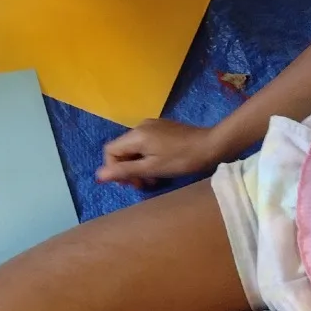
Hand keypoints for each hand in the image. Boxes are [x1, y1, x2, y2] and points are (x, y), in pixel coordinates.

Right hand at [97, 119, 220, 186]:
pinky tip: (160, 167)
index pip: (110, 151)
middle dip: (127, 169)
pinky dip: (147, 157)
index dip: (113, 169)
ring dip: (138, 165)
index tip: (130, 183)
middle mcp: (140, 126)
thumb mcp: (152, 168)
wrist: (212, 145)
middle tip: (142, 184)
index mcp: (135, 135)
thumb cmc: (182, 159)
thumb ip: (125, 171)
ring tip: (153, 179)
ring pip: (134, 148)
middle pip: (122, 150)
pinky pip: (146, 143)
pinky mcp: (162, 128)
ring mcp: (152, 125)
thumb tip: (99, 175)